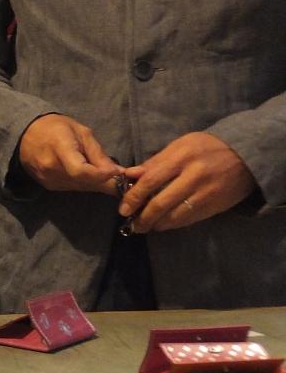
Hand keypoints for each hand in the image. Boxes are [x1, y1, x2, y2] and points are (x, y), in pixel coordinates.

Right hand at [18, 114, 121, 193]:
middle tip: (124, 178)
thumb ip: (97, 153)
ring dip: (97, 183)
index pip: (80, 170)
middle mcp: (51, 168)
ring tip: (109, 175)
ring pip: (80, 188)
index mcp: (59, 148)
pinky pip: (73, 188)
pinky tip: (92, 177)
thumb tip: (116, 171)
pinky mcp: (49, 186)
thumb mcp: (81, 132)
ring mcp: (48, 180)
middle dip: (106, 181)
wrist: (26, 136)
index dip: (101, 175)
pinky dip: (85, 183)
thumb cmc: (56, 127)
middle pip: (83, 182)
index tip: (118, 172)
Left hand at [119, 132, 256, 232]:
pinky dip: (172, 224)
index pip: (150, 180)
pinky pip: (187, 220)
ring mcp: (205, 193)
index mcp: (182, 157)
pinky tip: (163, 224)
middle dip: (142, 217)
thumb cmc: (207, 148)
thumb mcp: (181, 145)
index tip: (123, 209)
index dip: (133, 197)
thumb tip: (129, 175)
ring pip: (173, 216)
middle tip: (131, 224)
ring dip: (155, 225)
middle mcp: (193, 176)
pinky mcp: (214, 206)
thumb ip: (155, 162)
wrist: (247, 155)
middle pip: (160, 203)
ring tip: (144, 227)